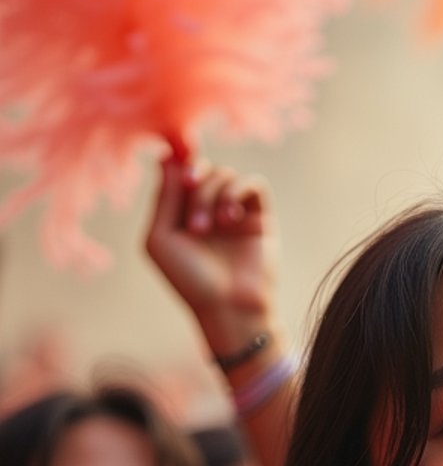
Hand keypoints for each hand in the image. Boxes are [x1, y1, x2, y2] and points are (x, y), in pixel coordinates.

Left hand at [145, 156, 279, 331]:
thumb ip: (163, 197)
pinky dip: (237, 191)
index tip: (174, 162)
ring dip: (213, 193)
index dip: (178, 161)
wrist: (229, 307)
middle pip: (202, 168)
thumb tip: (168, 158)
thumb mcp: (160, 239)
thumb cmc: (190, 279)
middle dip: (195, 182)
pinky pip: (253, 183)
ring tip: (210, 226)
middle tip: (191, 200)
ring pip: (225, 173)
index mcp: (181, 213)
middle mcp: (208, 209)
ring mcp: (235, 211)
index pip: (180, 172)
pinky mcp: (260, 216)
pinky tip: (229, 217)